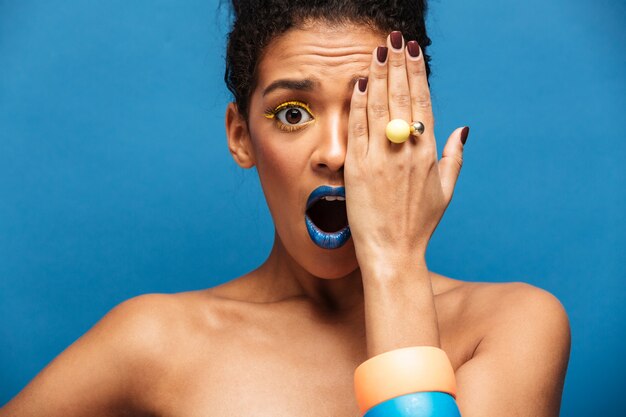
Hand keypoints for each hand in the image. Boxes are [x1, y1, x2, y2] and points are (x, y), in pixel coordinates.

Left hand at [344, 31, 468, 273]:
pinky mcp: (358, 167)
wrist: (393, 253)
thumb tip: (464, 129)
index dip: (416, 74)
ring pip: (379, 106)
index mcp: (429, 153)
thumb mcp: (446, 191)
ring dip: (377, 75)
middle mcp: (406, 150)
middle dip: (397, 64)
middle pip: (401, 97)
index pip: (422, 103)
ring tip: (377, 51)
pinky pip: (357, 128)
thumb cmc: (419, 225)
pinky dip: (358, 104)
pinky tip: (358, 83)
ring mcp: (381, 158)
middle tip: (394, 40)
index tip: (412, 52)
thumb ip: (455, 157)